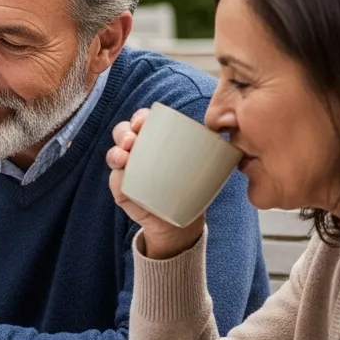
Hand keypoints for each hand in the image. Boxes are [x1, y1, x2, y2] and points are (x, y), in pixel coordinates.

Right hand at [107, 108, 204, 258]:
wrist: (179, 221)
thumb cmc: (190, 188)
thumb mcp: (201, 167)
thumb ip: (208, 152)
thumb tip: (224, 139)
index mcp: (155, 141)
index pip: (143, 122)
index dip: (139, 118)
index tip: (142, 122)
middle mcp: (138, 152)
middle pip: (123, 133)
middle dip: (124, 132)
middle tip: (133, 139)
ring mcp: (127, 170)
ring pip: (115, 153)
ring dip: (116, 151)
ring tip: (125, 156)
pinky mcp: (122, 189)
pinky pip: (115, 179)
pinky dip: (116, 175)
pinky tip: (122, 172)